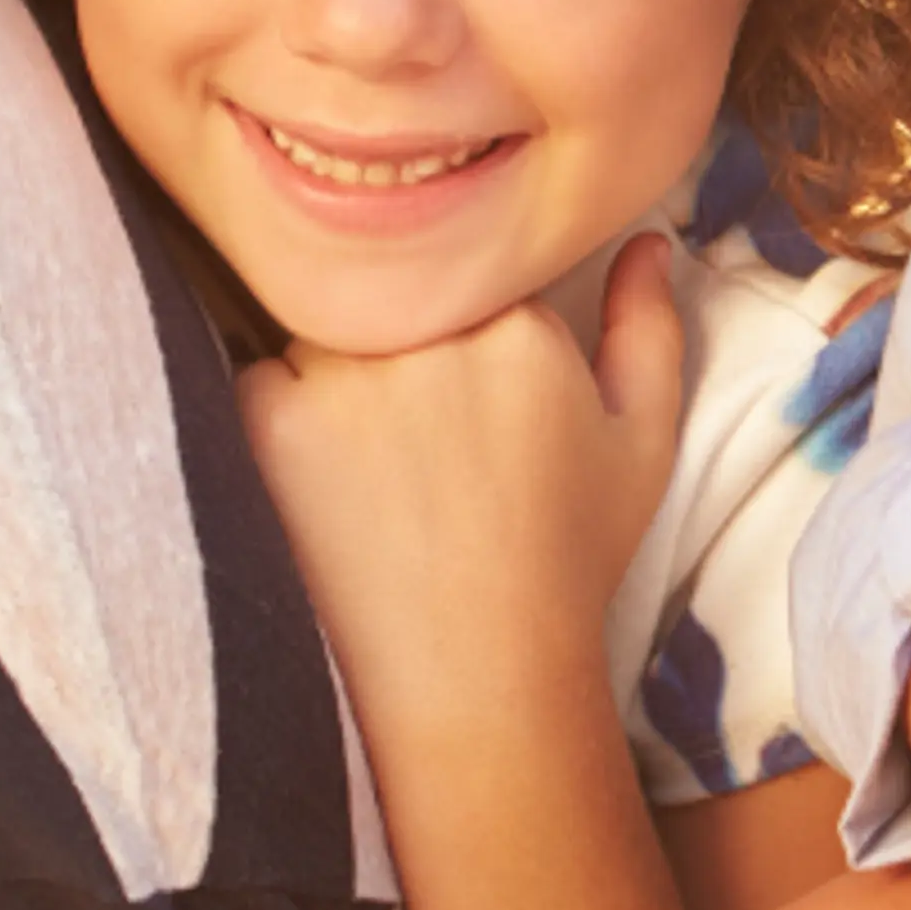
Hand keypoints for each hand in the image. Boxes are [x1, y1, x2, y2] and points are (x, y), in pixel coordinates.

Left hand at [238, 235, 684, 763]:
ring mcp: (344, 374)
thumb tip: (647, 239)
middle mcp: (429, 334)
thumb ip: (648, 326)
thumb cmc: (568, 557)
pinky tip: (327, 474)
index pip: (469, 263)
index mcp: (520, 323)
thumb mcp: (642, 441)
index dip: (469, 319)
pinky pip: (262, 372)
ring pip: (324, 318)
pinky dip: (282, 409)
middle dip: (404, 332)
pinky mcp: (274, 421)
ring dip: (340, 362)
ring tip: (377, 452)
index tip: (474, 381)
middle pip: (394, 284)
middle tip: (423, 424)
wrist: (480, 671)